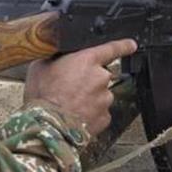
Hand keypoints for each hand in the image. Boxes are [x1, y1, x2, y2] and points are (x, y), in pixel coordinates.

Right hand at [24, 38, 138, 134]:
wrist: (47, 126)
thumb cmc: (42, 96)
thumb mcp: (40, 66)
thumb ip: (55, 58)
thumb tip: (57, 57)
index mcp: (87, 60)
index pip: (111, 48)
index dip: (123, 46)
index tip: (131, 45)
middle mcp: (101, 78)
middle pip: (100, 75)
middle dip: (88, 81)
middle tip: (68, 89)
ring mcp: (105, 99)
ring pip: (100, 95)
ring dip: (88, 98)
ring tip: (68, 105)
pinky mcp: (104, 117)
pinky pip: (99, 112)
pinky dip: (89, 113)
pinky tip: (75, 115)